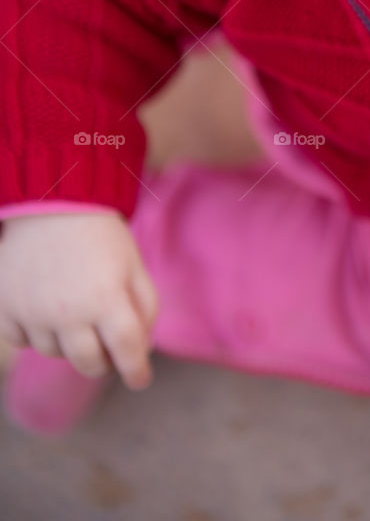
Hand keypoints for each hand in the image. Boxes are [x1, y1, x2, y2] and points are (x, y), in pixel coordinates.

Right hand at [0, 211, 159, 389]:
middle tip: (108, 349)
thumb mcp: (132, 263)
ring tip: (75, 309)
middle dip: (104, 362)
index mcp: (106, 299)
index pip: (127, 351)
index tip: (140, 379)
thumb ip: (145, 305)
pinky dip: (35, 331)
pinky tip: (44, 306)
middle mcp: (67, 313)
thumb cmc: (99, 233)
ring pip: (54, 353)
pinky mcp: (4, 307)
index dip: (137, 370)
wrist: (50, 200)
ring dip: (69, 341)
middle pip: (89, 364)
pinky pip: (21, 339)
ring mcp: (32, 313)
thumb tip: (145, 346)